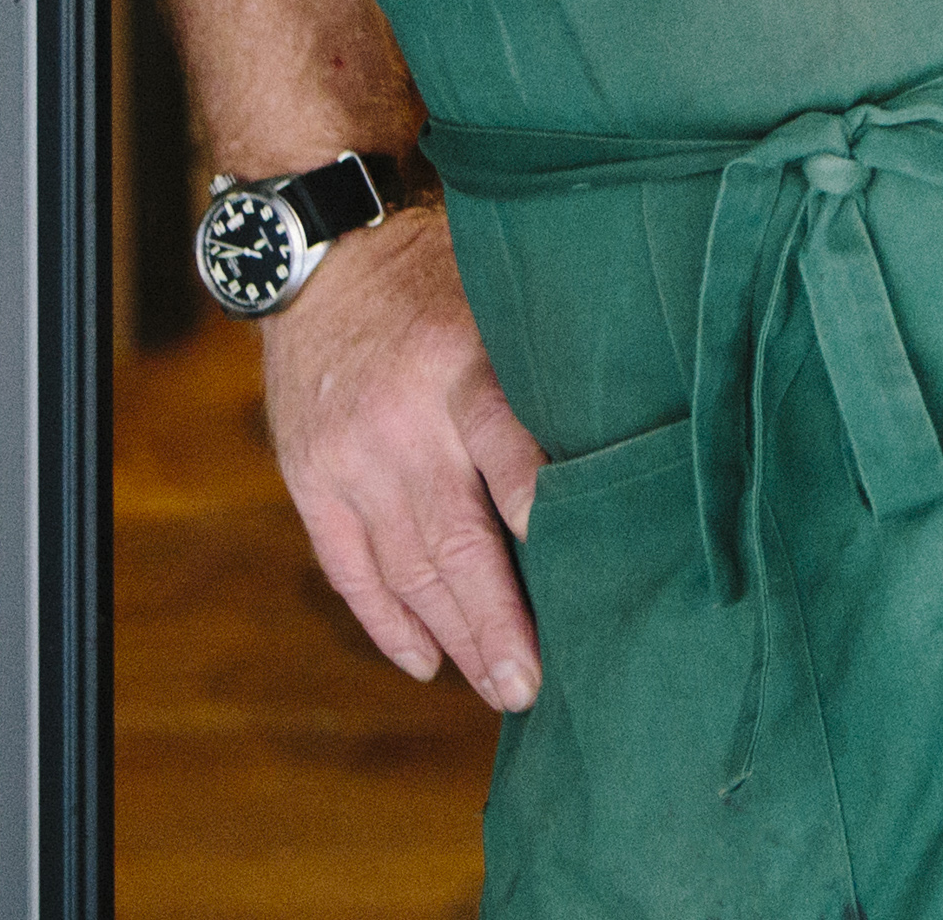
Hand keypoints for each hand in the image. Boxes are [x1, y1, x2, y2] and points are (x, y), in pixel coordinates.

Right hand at [261, 204, 550, 710]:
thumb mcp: (505, 305)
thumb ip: (548, 377)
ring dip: (454, 638)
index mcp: (464, 371)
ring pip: (405, 571)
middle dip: (500, 625)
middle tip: (535, 686)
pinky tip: (424, 661)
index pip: (517, 467)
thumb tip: (633, 450)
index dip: (551, 533)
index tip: (595, 590)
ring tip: (499, 687)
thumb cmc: (443, 278)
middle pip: (457, 544)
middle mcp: (402, 425)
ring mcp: (348, 459)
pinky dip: (386, 621)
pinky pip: (349, 568)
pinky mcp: (309, 479)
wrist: (325, 255)